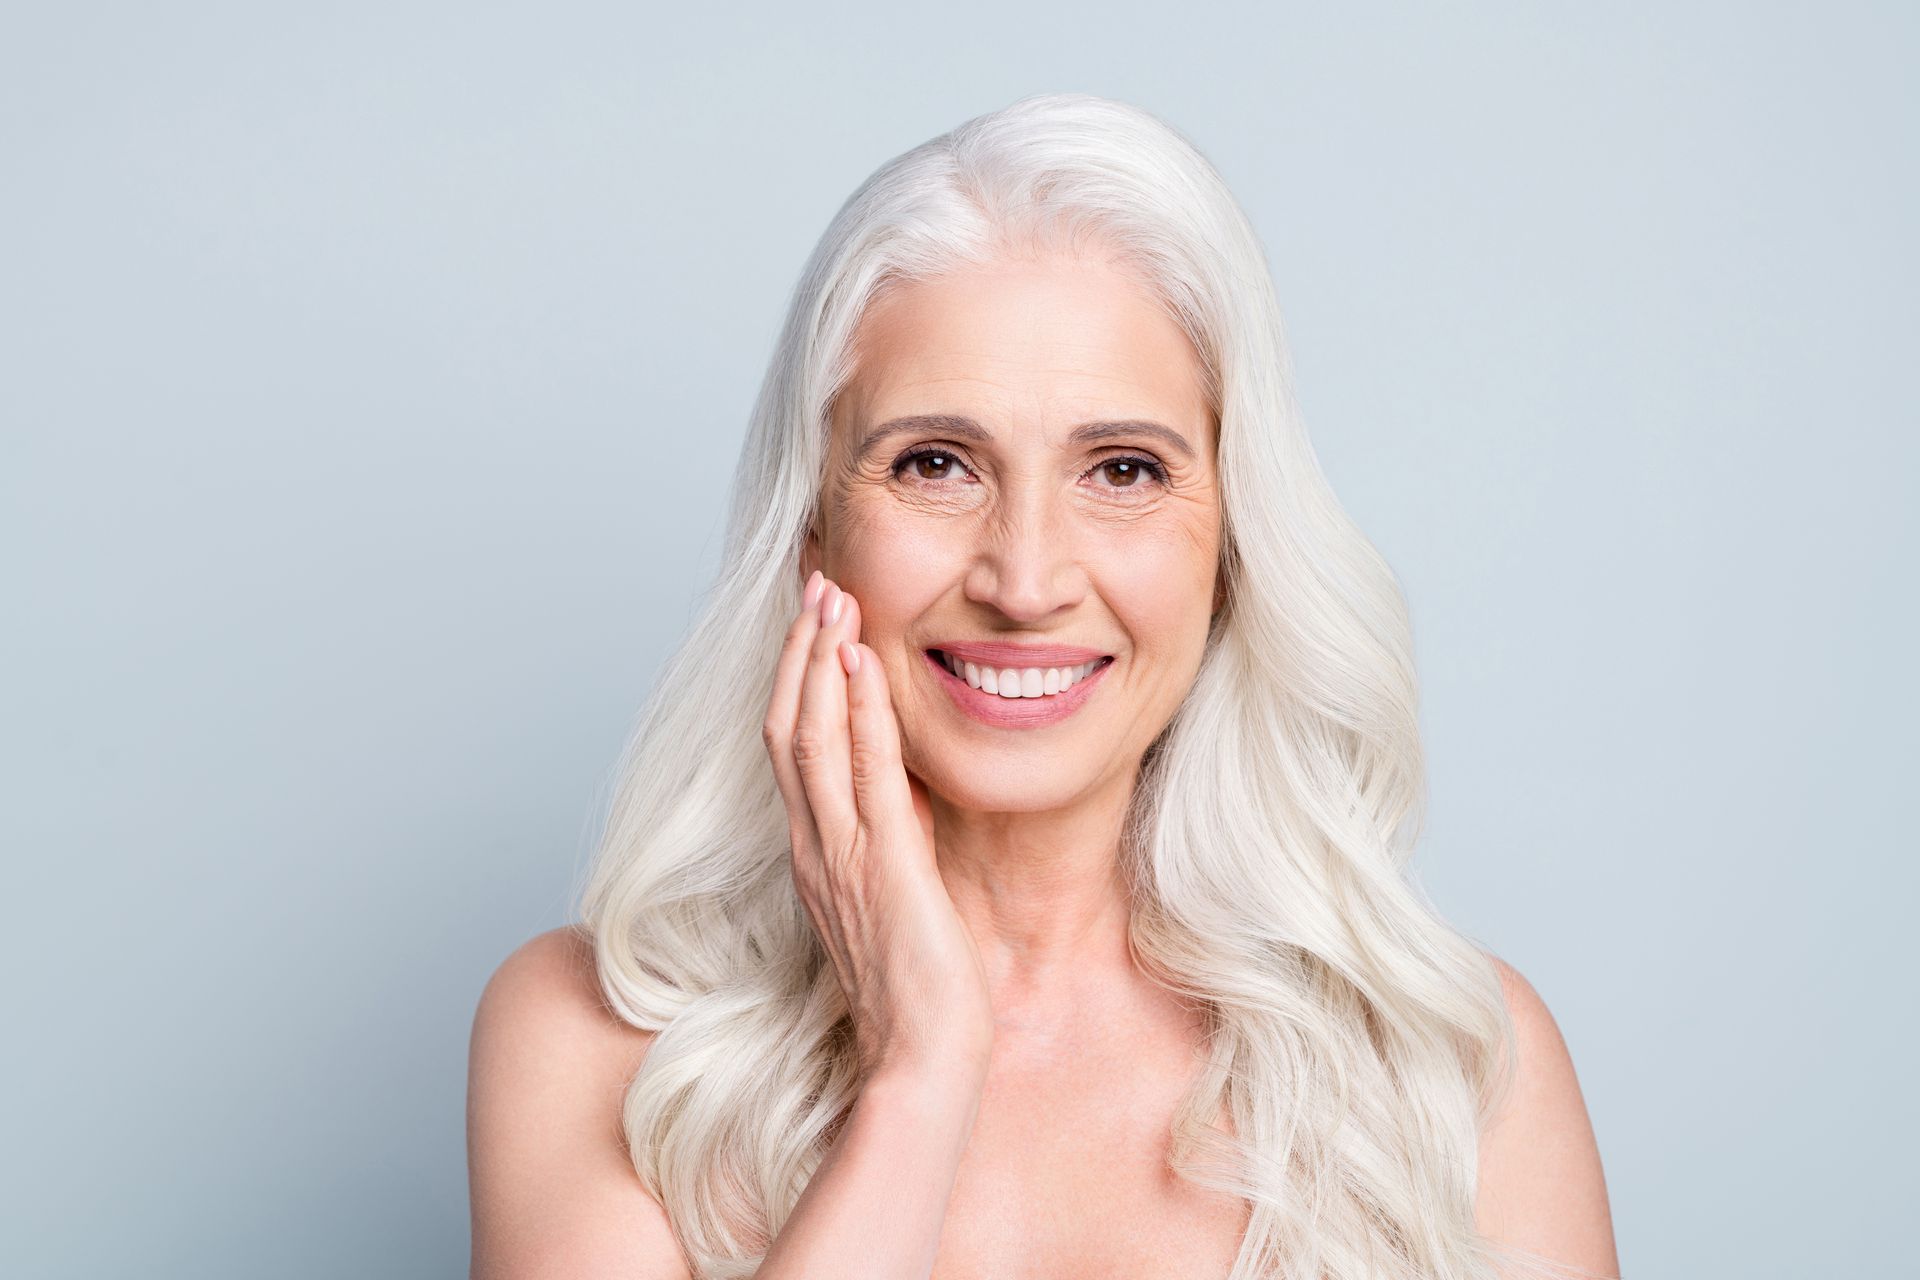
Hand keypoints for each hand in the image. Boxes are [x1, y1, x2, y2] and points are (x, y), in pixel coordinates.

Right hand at [762, 571, 994, 1086]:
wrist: (921, 1060)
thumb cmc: (917, 988)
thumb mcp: (896, 894)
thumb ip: (890, 839)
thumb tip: (908, 786)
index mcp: (815, 852)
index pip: (791, 747)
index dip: (797, 678)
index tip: (812, 620)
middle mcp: (814, 846)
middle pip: (787, 728)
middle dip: (798, 651)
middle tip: (814, 584)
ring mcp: (841, 854)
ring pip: (811, 737)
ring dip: (819, 661)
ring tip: (830, 598)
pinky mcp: (882, 866)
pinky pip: (865, 773)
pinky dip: (860, 710)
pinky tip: (862, 662)